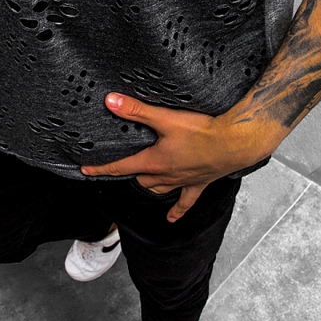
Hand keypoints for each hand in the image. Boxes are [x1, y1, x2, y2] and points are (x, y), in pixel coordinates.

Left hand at [82, 93, 264, 221]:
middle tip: (119, 167)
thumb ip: (137, 110)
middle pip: (140, 178)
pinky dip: (177, 210)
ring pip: (158, 189)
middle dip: (129, 173)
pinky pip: (185, 202)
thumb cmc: (203, 132)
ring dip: (149, 186)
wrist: (235, 143)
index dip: (102, 168)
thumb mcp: (166, 119)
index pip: (122, 167)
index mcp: (155, 161)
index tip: (86, 170)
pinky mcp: (199, 182)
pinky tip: (170, 218)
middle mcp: (166, 175)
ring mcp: (183, 181)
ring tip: (141, 183)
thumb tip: (111, 102)